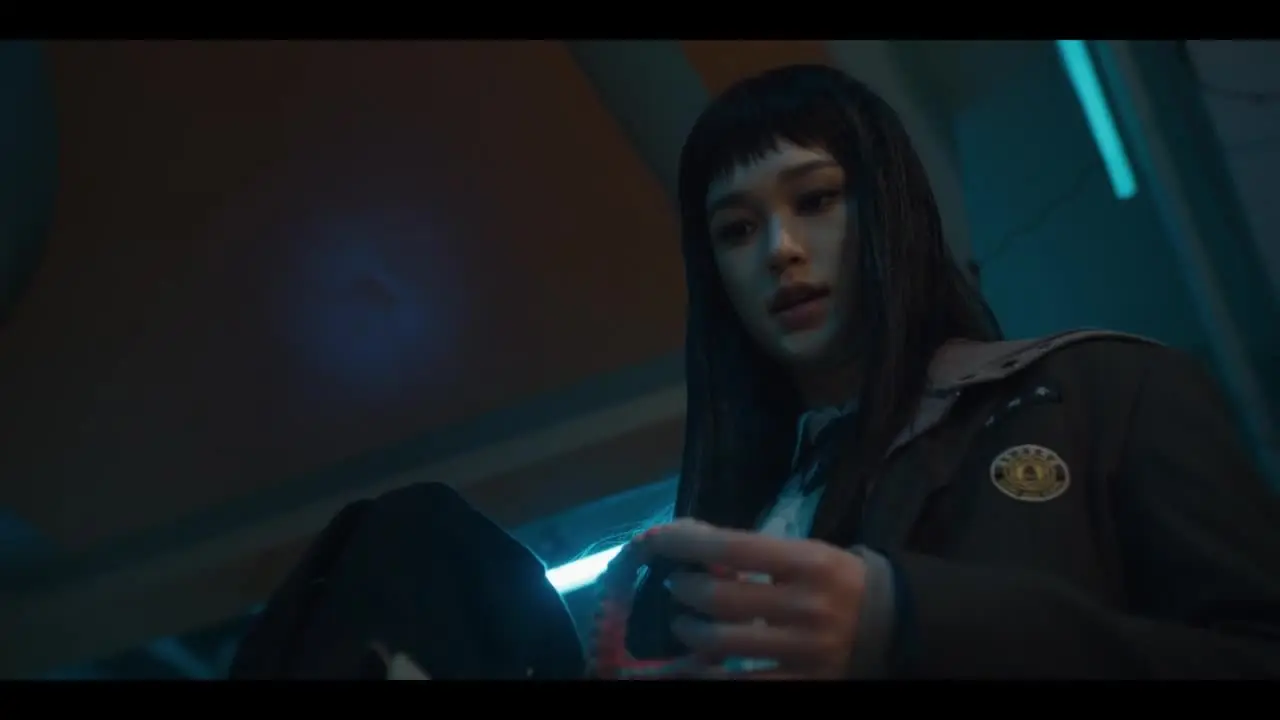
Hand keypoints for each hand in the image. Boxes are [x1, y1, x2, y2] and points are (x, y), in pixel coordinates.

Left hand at [642, 518, 867, 678]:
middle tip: (677, 587)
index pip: (733, 548)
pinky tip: (696, 665)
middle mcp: (806, 605)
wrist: (894, 625)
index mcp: (809, 562)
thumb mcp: (806, 553)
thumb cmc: (837, 581)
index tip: (658, 540)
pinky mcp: (804, 683)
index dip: (688, 543)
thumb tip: (688, 536)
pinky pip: (742, 684)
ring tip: (686, 624)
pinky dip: (708, 675)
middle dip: (686, 591)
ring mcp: (804, 649)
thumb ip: (754, 551)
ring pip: (723, 644)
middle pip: (721, 599)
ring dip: (691, 632)